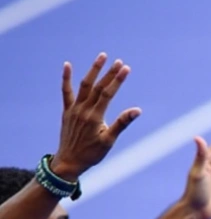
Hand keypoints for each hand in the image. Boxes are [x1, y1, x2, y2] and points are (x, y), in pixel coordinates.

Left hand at [49, 53, 141, 179]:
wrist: (68, 162)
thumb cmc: (91, 154)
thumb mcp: (109, 141)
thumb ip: (121, 123)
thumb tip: (136, 110)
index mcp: (94, 117)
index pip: (107, 94)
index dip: (117, 80)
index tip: (126, 68)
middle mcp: (83, 110)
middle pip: (97, 87)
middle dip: (109, 73)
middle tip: (119, 61)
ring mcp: (73, 109)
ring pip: (84, 85)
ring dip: (93, 70)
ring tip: (102, 57)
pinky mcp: (67, 111)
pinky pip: (66, 92)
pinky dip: (66, 78)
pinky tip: (67, 65)